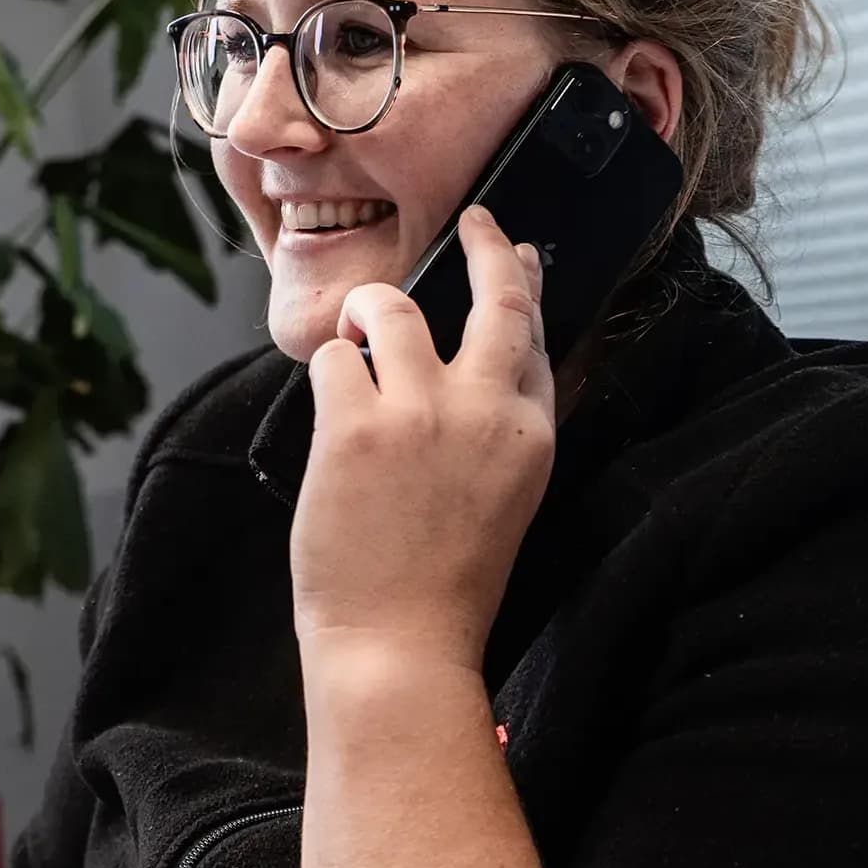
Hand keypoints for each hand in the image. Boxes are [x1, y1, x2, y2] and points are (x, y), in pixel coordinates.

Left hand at [291, 208, 555, 674]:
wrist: (398, 645)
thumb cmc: (444, 588)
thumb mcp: (504, 500)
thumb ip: (499, 430)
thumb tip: (477, 368)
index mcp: (532, 437)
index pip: (538, 339)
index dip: (525, 289)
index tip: (519, 259)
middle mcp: (486, 411)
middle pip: (498, 296)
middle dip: (488, 248)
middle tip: (479, 223)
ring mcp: (421, 412)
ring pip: (395, 307)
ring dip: (373, 310)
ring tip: (361, 334)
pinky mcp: (356, 423)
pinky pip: (335, 357)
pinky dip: (329, 373)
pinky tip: (333, 410)